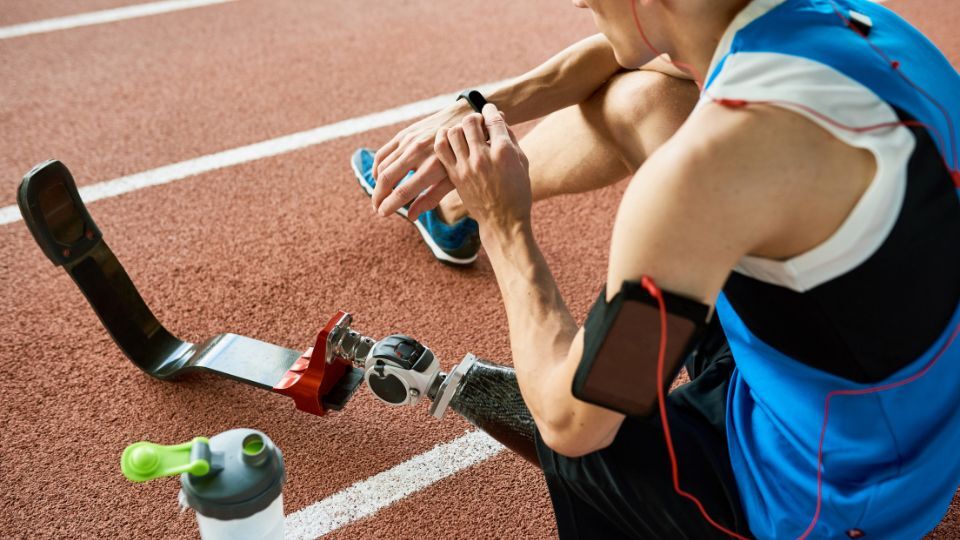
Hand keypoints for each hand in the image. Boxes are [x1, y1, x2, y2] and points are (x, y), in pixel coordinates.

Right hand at [371, 100, 471, 217]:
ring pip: (382, 167)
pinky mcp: (403, 134)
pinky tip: (379, 178)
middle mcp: (418, 153)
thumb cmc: (461, 157)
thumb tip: (411, 216)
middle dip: (378, 197)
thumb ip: (432, 198)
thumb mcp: (453, 179)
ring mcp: (408, 142)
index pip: (403, 191)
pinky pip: (382, 154)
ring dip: (376, 184)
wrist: (462, 121)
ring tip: (378, 197)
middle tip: (377, 209)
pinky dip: (377, 168)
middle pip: (387, 179)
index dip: (389, 205)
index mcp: (432, 167)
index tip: (383, 213)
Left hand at [434, 103, 530, 229]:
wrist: (503, 221)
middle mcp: (483, 157)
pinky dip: (442, 139)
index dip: (490, 110)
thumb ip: (510, 139)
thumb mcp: (522, 163)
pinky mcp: (455, 176)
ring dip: (458, 127)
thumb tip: (499, 119)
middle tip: (477, 122)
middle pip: (470, 121)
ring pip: (453, 132)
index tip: (489, 109)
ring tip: (464, 132)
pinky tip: (448, 138)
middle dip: (474, 117)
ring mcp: (466, 166)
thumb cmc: (517, 192)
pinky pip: (441, 149)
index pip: (493, 119)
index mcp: (504, 152)